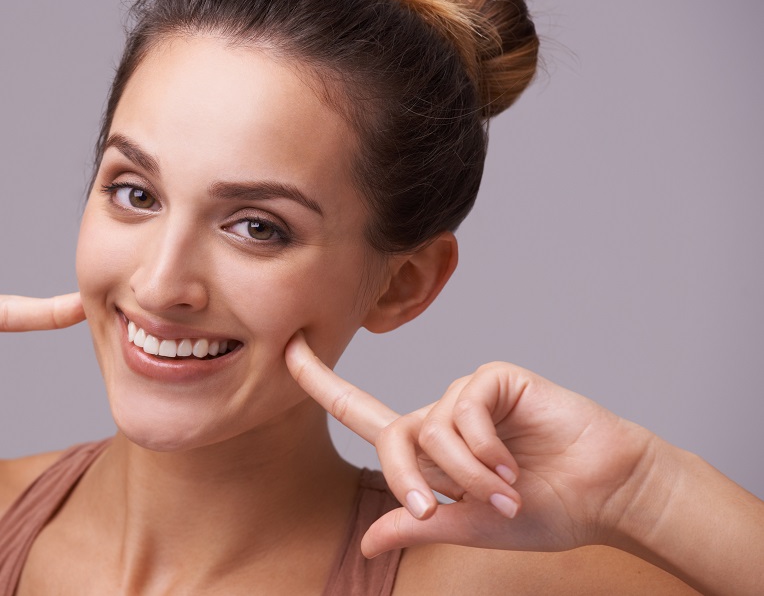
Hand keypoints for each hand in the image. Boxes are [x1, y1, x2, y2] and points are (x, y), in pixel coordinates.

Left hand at [285, 333, 655, 556]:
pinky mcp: (496, 380)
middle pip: (389, 430)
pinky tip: (513, 464)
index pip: (361, 411)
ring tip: (506, 492)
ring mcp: (467, 395)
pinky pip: (464, 407)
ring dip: (465, 472)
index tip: (286, 350)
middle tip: (439, 511)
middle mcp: (441, 415)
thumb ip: (418, 524)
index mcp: (428, 449)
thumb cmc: (546, 509)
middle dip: (407, 476)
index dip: (322, 382)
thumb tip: (364, 540)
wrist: (606, 494)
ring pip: (431, 425)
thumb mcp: (471, 527)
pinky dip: (483, 446)